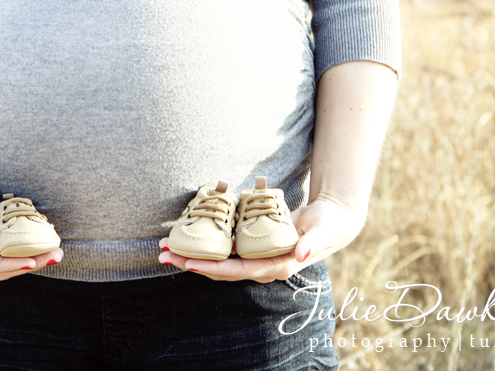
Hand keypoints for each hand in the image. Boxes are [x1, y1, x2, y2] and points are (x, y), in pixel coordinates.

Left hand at [157, 196, 364, 282]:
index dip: (212, 268)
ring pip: (217, 262)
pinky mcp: (251, 249)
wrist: (331, 222)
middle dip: (190, 263)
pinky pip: (224, 251)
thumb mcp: (323, 231)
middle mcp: (262, 267)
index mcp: (276, 266)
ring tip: (164, 248)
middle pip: (220, 270)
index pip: (238, 271)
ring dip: (191, 255)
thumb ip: (312, 243)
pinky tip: (186, 239)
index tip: (188, 263)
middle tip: (162, 254)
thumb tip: (300, 255)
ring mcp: (255, 259)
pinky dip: (204, 246)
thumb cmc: (328, 225)